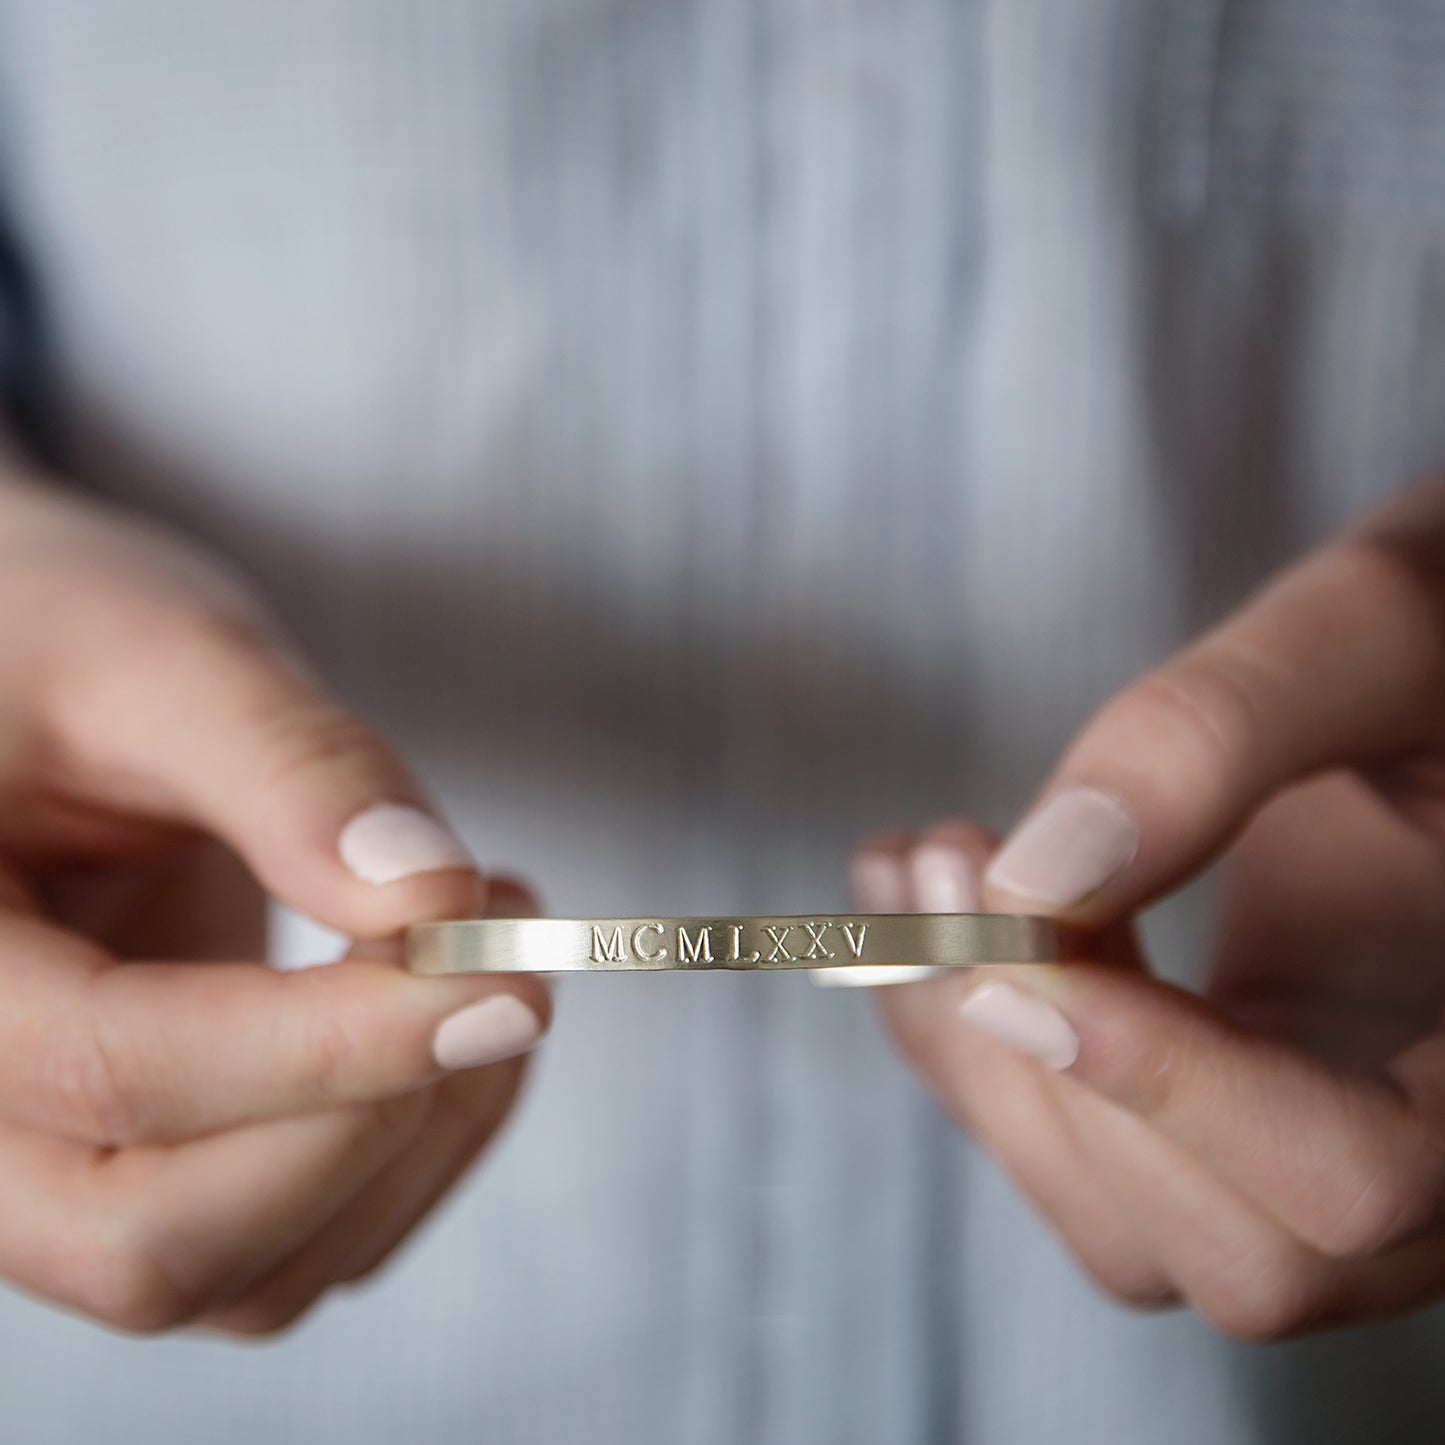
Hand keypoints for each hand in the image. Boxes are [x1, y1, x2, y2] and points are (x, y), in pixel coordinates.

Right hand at [0, 468, 549, 1336]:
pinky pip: (296, 1246)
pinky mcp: (147, 1170)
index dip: (329, 1043)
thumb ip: (289, 769)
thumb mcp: (156, 655)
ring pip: (251, 1273)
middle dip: (371, 1121)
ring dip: (417, 1135)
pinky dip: (411, 1150)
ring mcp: (50, 1169)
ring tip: (493, 944)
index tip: (497, 974)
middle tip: (506, 966)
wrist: (22, 685)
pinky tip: (455, 1004)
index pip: (114, 1068)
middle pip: (160, 1245)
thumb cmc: (56, 643)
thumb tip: (434, 898)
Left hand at [858, 481, 1444, 1339]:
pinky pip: (1091, 1155)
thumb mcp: (1378, 625)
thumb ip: (1223, 728)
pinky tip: (921, 906)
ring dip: (983, 1061)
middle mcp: (1444, 1137)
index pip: (1365, 1176)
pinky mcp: (1239, 1101)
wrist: (1443, 668)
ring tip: (912, 875)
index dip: (1173, 1087)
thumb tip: (1036, 875)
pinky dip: (973, 1046)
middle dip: (1051, 1072)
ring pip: (1137, 1230)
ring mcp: (1331, 1134)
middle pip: (1238, 1252)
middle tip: (943, 876)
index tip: (1017, 944)